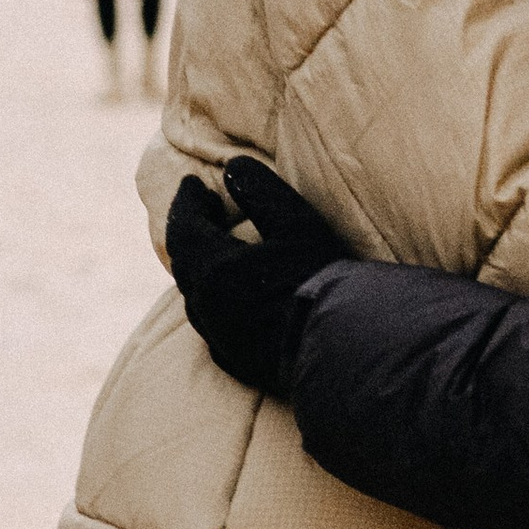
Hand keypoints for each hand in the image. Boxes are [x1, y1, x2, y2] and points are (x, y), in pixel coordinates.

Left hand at [165, 158, 347, 395]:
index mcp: (214, 272)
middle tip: (203, 208)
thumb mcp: (296, 223)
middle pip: (185, 262)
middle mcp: (207, 309)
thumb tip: (233, 167)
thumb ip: (261, 191)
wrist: (344, 351)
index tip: (192, 182)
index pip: (184, 228)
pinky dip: (213, 299)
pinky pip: (212, 324)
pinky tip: (230, 297)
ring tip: (215, 246)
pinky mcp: (236, 362)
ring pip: (196, 297)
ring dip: (200, 266)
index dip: (186, 201)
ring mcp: (219, 340)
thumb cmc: (321, 280)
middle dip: (190, 230)